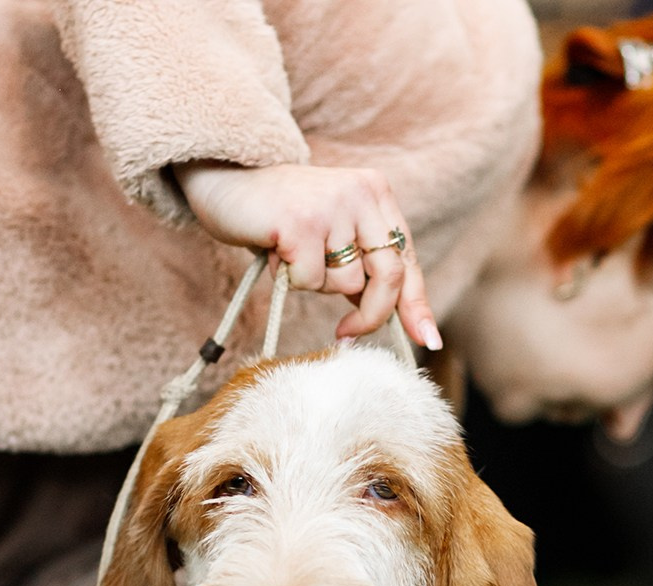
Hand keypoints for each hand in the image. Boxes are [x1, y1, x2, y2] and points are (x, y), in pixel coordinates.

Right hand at [173, 161, 441, 348]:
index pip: (407, 259)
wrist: (224, 178)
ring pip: (345, 284)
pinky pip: (310, 281)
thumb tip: (386, 314)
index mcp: (376, 193)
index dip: (417, 304)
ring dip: (317, 286)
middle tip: (347, 335)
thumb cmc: (279, 215)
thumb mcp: (331, 233)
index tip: (428, 340)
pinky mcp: (302, 222)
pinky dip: (291, 280)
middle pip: (389, 276)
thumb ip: (360, 264)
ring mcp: (333, 206)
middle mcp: (361, 193)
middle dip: (372, 316)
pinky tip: (277, 251)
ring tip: (293, 255)